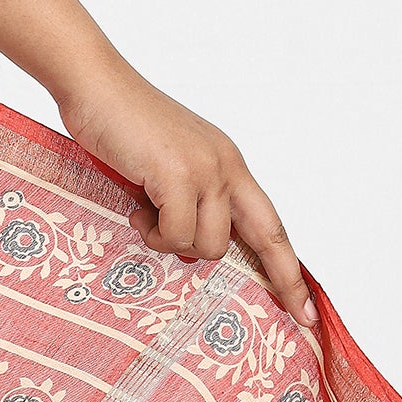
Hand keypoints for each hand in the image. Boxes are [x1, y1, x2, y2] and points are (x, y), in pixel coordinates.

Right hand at [56, 58, 316, 327]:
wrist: (95, 85)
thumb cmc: (120, 128)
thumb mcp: (168, 167)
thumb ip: (190, 201)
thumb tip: (195, 249)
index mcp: (229, 164)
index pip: (270, 223)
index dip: (289, 267)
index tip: (306, 307)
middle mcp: (227, 166)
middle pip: (266, 237)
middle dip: (282, 279)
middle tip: (297, 316)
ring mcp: (206, 170)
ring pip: (210, 246)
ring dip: (173, 243)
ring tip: (147, 216)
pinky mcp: (179, 175)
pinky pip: (176, 234)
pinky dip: (152, 232)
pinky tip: (136, 207)